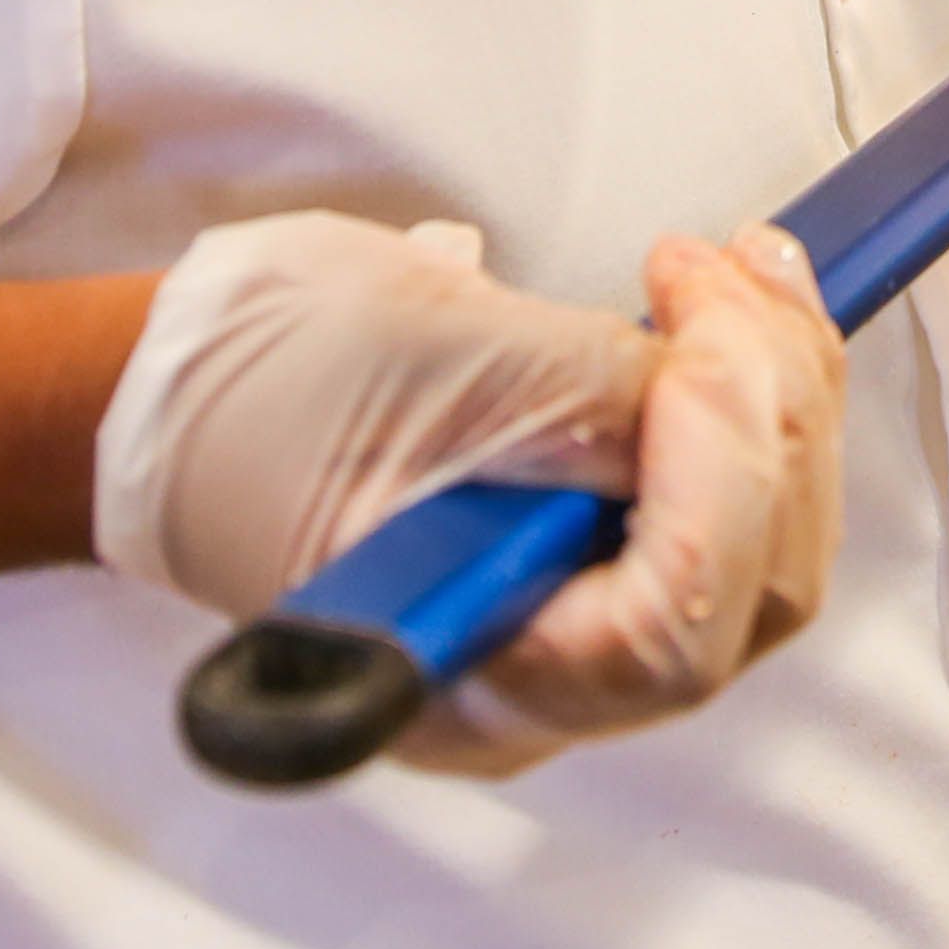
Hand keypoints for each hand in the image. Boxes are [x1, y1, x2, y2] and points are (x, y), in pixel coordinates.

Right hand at [89, 211, 842, 775]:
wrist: (170, 393)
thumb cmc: (254, 389)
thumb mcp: (426, 359)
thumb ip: (590, 391)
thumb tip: (723, 379)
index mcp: (464, 668)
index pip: (670, 626)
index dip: (720, 476)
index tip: (688, 339)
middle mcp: (541, 681)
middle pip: (749, 590)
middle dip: (771, 413)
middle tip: (726, 272)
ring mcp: (574, 621)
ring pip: (761, 546)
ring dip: (779, 391)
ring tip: (737, 267)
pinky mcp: (594, 553)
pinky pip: (727, 506)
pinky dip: (752, 398)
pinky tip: (727, 305)